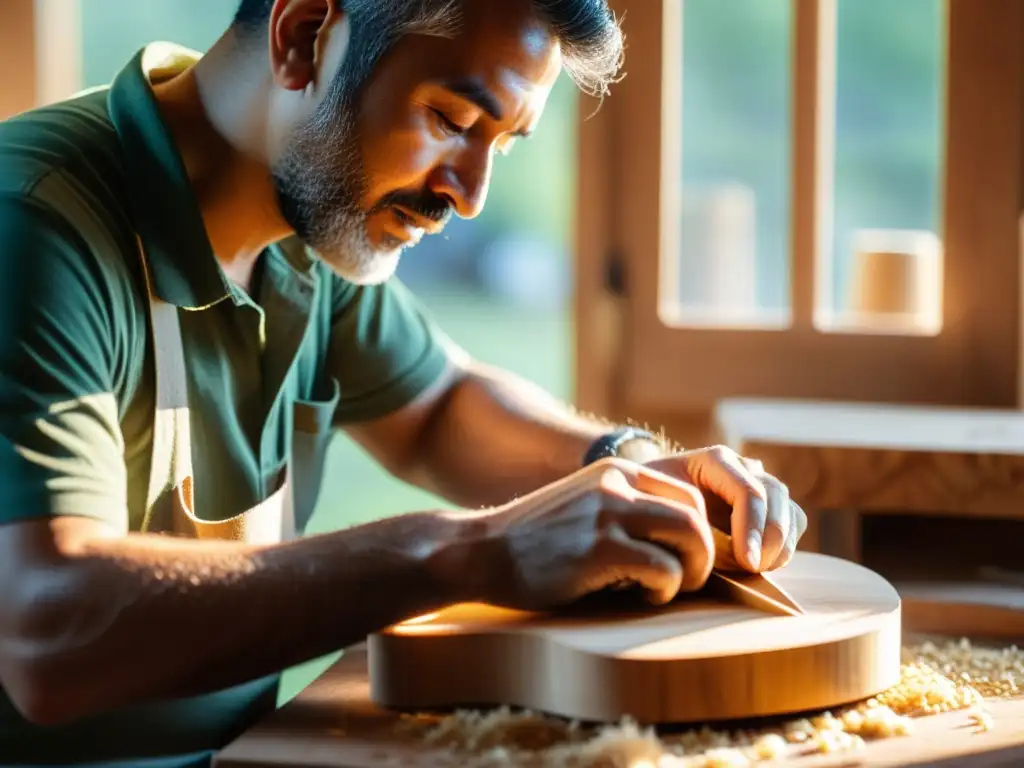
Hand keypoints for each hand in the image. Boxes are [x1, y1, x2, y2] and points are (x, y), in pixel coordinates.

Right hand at [464, 457, 714, 610]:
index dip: (698, 533)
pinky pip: (663, 570)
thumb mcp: (584, 507)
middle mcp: (617, 484)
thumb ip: (625, 510)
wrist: (479, 552)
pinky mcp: (600, 548)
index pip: (688, 494)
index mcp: (616, 471)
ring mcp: (608, 513)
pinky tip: (638, 597)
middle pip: (696, 513)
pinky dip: (662, 590)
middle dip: (702, 554)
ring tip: (663, 589)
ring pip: (691, 536)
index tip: (684, 560)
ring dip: (690, 572)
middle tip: (684, 580)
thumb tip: (681, 541)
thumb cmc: (533, 544)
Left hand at [645, 445, 806, 573]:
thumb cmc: (649, 505)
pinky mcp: (770, 507)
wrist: (653, 501)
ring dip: (780, 544)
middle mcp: (742, 466)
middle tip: (753, 568)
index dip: (751, 528)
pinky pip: (794, 524)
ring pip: (790, 510)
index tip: (746, 563)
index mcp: (714, 460)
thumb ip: (680, 521)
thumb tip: (709, 548)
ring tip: (756, 569)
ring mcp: (760, 484)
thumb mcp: (653, 507)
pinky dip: (785, 547)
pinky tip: (761, 564)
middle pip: (775, 496)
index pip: (747, 490)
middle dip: (770, 537)